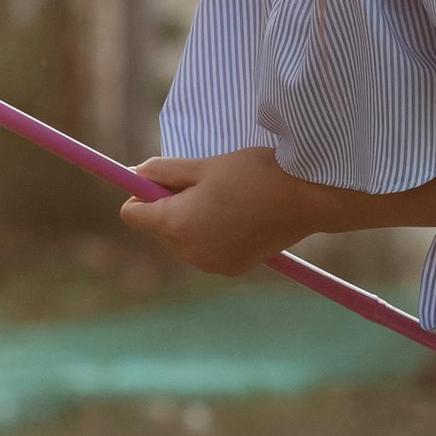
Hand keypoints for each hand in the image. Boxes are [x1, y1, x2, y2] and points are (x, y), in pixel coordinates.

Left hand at [119, 146, 311, 276]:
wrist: (304, 198)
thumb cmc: (253, 175)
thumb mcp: (202, 165)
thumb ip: (162, 171)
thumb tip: (135, 173)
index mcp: (175, 223)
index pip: (131, 213)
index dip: (142, 193)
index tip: (165, 179)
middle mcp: (187, 251)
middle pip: (159, 227)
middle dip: (172, 205)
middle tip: (205, 183)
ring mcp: (210, 264)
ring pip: (184, 239)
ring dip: (194, 220)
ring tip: (227, 198)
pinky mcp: (232, 269)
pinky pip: (207, 249)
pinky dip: (214, 234)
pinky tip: (241, 215)